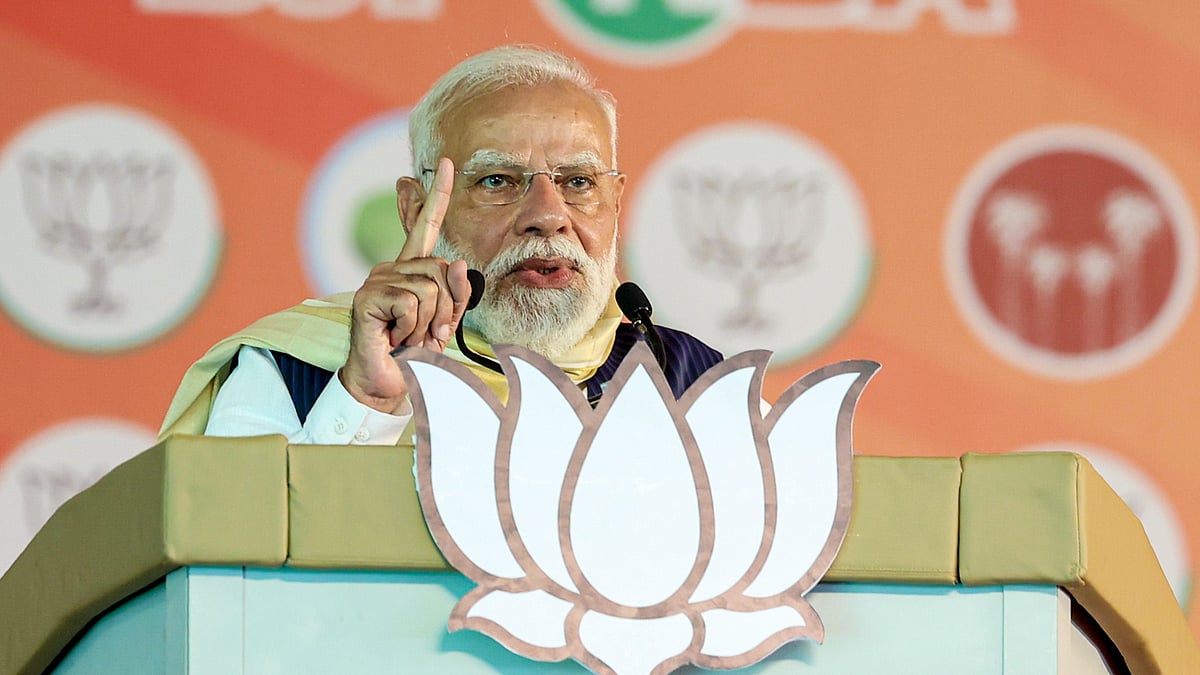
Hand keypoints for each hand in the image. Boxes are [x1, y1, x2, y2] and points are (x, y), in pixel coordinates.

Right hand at [339, 158, 470, 413]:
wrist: (385, 385)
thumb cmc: (415, 354)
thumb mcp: (446, 321)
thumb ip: (458, 294)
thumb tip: (459, 263)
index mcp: (412, 270)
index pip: (425, 226)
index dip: (436, 195)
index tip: (446, 163)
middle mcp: (392, 269)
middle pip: (444, 270)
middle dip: (447, 308)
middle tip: (427, 332)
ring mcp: (377, 281)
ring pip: (431, 289)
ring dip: (429, 322)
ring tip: (410, 337)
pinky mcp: (367, 298)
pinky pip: (411, 303)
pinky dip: (412, 329)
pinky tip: (396, 338)